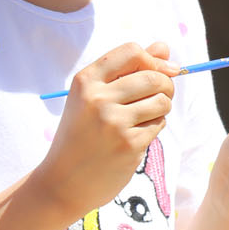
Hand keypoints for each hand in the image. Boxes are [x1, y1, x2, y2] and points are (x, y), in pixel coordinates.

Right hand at [38, 42, 178, 216]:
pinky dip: (154, 127)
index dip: (152, 59)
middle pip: (154, 76)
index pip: (132, 51)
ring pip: (162, 101)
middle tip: (159, 96)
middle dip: (166, 85)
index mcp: (86, 81)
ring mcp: (114, 123)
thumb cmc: (81, 134)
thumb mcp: (93, 97)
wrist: (63, 182)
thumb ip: (128, 70)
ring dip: (161, 107)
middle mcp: (98, 98)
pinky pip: (159, 124)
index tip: (158, 71)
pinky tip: (136, 136)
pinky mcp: (129, 145)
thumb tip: (164, 48)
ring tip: (145, 117)